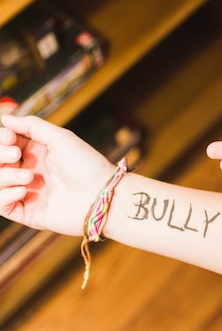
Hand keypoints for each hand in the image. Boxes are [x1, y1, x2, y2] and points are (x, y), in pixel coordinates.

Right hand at [0, 115, 115, 235]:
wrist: (102, 196)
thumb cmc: (87, 165)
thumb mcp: (60, 138)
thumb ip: (32, 126)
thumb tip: (5, 119)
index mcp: (36, 152)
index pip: (4, 143)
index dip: (1, 138)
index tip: (9, 137)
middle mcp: (28, 170)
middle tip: (16, 154)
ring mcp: (27, 191)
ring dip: (3, 176)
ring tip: (29, 176)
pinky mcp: (27, 212)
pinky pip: (0, 205)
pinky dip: (3, 196)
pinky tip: (23, 190)